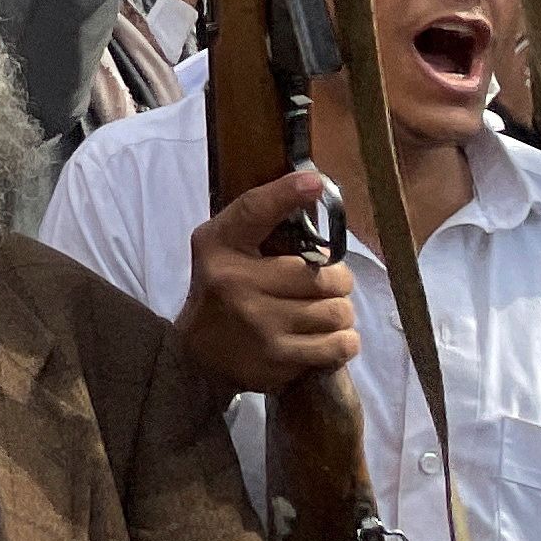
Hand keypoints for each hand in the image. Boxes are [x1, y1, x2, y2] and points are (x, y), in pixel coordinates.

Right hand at [174, 171, 358, 394]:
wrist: (197, 354)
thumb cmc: (223, 288)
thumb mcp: (226, 246)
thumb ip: (261, 219)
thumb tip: (314, 185)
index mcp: (220, 247)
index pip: (253, 211)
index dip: (285, 193)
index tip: (315, 181)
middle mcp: (235, 283)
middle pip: (320, 275)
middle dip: (337, 280)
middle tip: (328, 284)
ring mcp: (257, 324)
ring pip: (335, 312)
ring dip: (340, 312)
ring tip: (326, 312)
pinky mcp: (276, 359)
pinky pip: (336, 346)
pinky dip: (343, 341)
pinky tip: (330, 337)